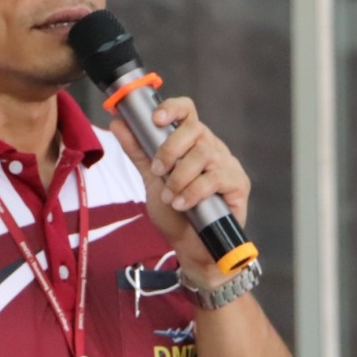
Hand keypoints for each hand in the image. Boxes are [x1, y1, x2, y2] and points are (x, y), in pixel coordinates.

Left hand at [109, 96, 250, 285]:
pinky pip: (216, 179)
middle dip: (170, 149)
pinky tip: (182, 204)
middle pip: (195, 129)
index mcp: (193, 142)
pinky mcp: (239, 184)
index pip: (187, 111)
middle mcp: (212, 148)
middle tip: (157, 170)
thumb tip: (118, 122)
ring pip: (204, 154)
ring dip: (180, 176)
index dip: (172, 108)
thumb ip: (138, 151)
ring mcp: (227, 165)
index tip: (155, 119)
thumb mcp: (151, 179)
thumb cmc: (175, 212)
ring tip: (169, 196)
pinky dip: (193, 191)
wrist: (190, 247)